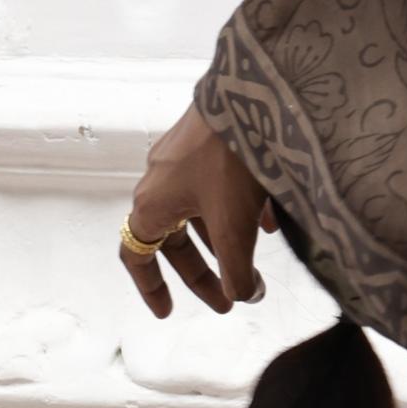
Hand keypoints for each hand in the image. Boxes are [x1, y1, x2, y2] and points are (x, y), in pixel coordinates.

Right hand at [120, 101, 277, 319]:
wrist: (248, 95)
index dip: (151, 287)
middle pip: (173, 239)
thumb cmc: (230, 161)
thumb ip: (237, 270)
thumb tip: (245, 297)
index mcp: (152, 204)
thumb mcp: (233, 226)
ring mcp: (184, 157)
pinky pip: (216, 185)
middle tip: (230, 301)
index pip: (137, 255)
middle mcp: (160, 179)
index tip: (169, 312)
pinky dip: (237, 209)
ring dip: (223, 241)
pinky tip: (269, 223)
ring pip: (198, 211)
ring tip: (254, 263)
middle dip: (203, 273)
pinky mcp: (209, 139)